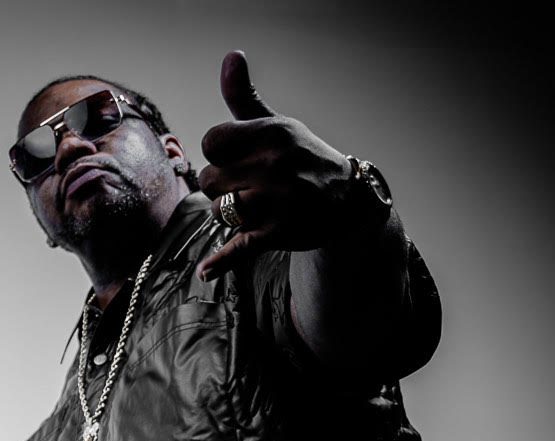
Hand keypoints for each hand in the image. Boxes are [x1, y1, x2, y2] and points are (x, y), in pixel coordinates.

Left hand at [196, 51, 381, 279]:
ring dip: (228, 214)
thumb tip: (231, 55)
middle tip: (252, 185)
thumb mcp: (277, 124)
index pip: (211, 143)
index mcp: (272, 133)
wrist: (349, 201)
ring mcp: (279, 201)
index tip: (239, 157)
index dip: (219, 153)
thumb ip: (244, 96)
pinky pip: (239, 248)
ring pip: (219, 211)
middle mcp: (276, 164)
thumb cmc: (301, 157)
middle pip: (209, 180)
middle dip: (222, 185)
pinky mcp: (279, 234)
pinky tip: (206, 271)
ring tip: (256, 207)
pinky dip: (221, 262)